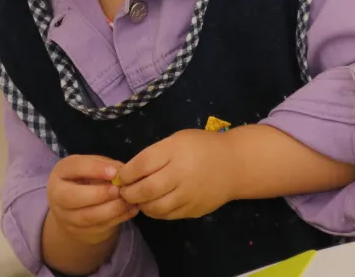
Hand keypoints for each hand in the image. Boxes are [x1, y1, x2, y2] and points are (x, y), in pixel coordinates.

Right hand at [47, 155, 137, 244]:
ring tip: (128, 201)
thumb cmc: (87, 178)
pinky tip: (130, 210)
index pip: (75, 168)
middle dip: (99, 194)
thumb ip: (105, 165)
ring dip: (111, 209)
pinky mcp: (78, 232)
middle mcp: (57, 195)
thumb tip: (122, 172)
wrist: (75, 205)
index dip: (95, 170)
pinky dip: (117, 219)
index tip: (115, 172)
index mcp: (60, 172)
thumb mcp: (93, 166)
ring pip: (87, 217)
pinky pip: (98, 227)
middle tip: (118, 190)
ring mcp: (65, 217)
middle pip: (72, 197)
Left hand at [118, 129, 234, 219]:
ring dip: (141, 205)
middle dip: (129, 193)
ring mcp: (189, 195)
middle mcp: (182, 174)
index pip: (142, 164)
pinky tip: (153, 204)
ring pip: (156, 207)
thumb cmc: (201, 146)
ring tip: (137, 199)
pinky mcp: (194, 210)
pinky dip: (156, 212)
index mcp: (176, 151)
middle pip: (147, 189)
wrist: (234, 164)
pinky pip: (168, 215)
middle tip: (123, 192)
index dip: (126, 173)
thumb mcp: (177, 140)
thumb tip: (129, 172)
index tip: (120, 176)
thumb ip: (155, 154)